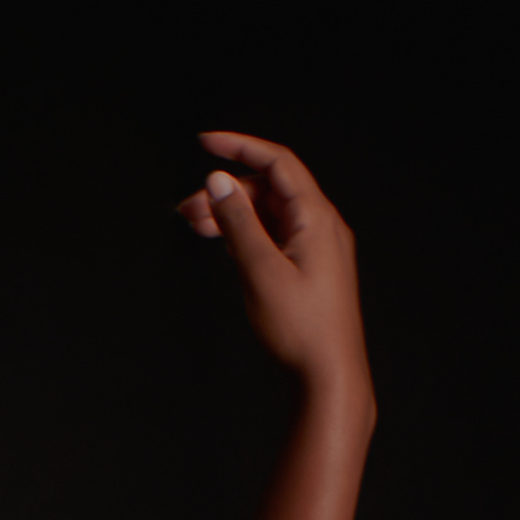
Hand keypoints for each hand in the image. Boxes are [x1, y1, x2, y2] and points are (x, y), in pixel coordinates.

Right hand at [173, 133, 365, 391]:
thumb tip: (219, 182)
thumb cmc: (302, 330)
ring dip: (235, 215)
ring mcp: (319, 247)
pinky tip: (228, 244)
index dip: (240, 147)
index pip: (276, 162)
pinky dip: (250, 234)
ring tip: (199, 226)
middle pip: (270, 190)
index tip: (206, 143)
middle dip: (228, 191)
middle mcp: (322, 226)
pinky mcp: (312, 268)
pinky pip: (278, 236)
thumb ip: (237, 223)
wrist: (331, 376)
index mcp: (316, 217)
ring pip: (271, 214)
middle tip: (189, 208)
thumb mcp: (261, 271)